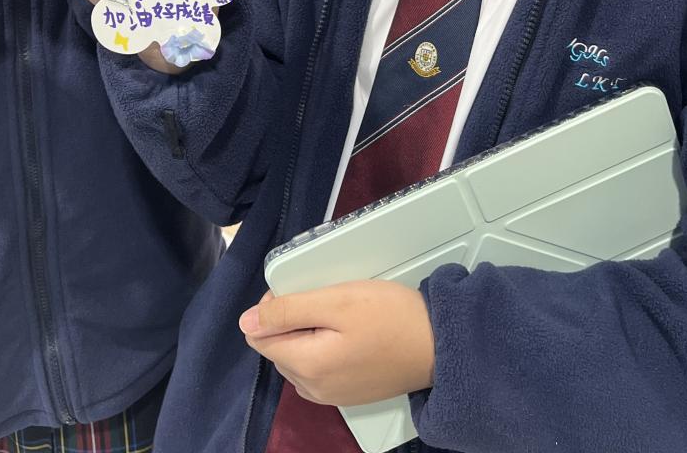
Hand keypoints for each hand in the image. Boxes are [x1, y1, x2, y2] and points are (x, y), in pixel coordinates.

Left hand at [238, 282, 434, 406]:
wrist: (439, 346)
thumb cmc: (391, 318)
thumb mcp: (336, 301)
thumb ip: (288, 311)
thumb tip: (247, 322)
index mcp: (307, 366)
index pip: (260, 337)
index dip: (274, 307)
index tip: (300, 292)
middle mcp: (314, 389)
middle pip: (278, 348)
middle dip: (291, 321)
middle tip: (326, 300)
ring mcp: (332, 395)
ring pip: (297, 357)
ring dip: (307, 334)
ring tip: (339, 316)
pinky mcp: (348, 393)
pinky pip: (318, 368)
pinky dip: (323, 348)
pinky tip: (348, 333)